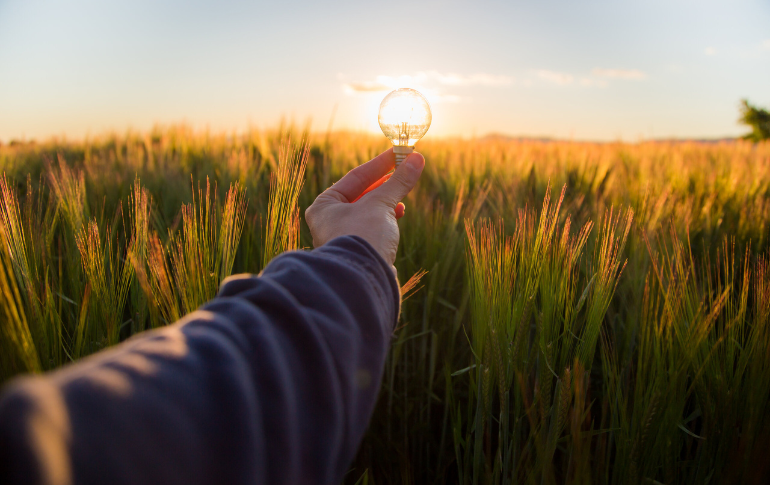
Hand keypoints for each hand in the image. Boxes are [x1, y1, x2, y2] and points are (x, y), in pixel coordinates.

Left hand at [305, 148, 424, 268]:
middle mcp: (329, 221)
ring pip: (369, 211)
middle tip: (406, 169)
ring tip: (402, 196)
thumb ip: (398, 181)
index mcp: (324, 206)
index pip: (355, 177)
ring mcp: (344, 237)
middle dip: (386, 183)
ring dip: (387, 201)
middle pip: (362, 194)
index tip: (400, 153)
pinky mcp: (358, 251)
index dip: (380, 164)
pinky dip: (386, 219)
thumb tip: (416, 159)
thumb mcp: (381, 204)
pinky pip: (373, 227)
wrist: (363, 281)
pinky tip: (398, 215)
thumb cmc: (363, 237)